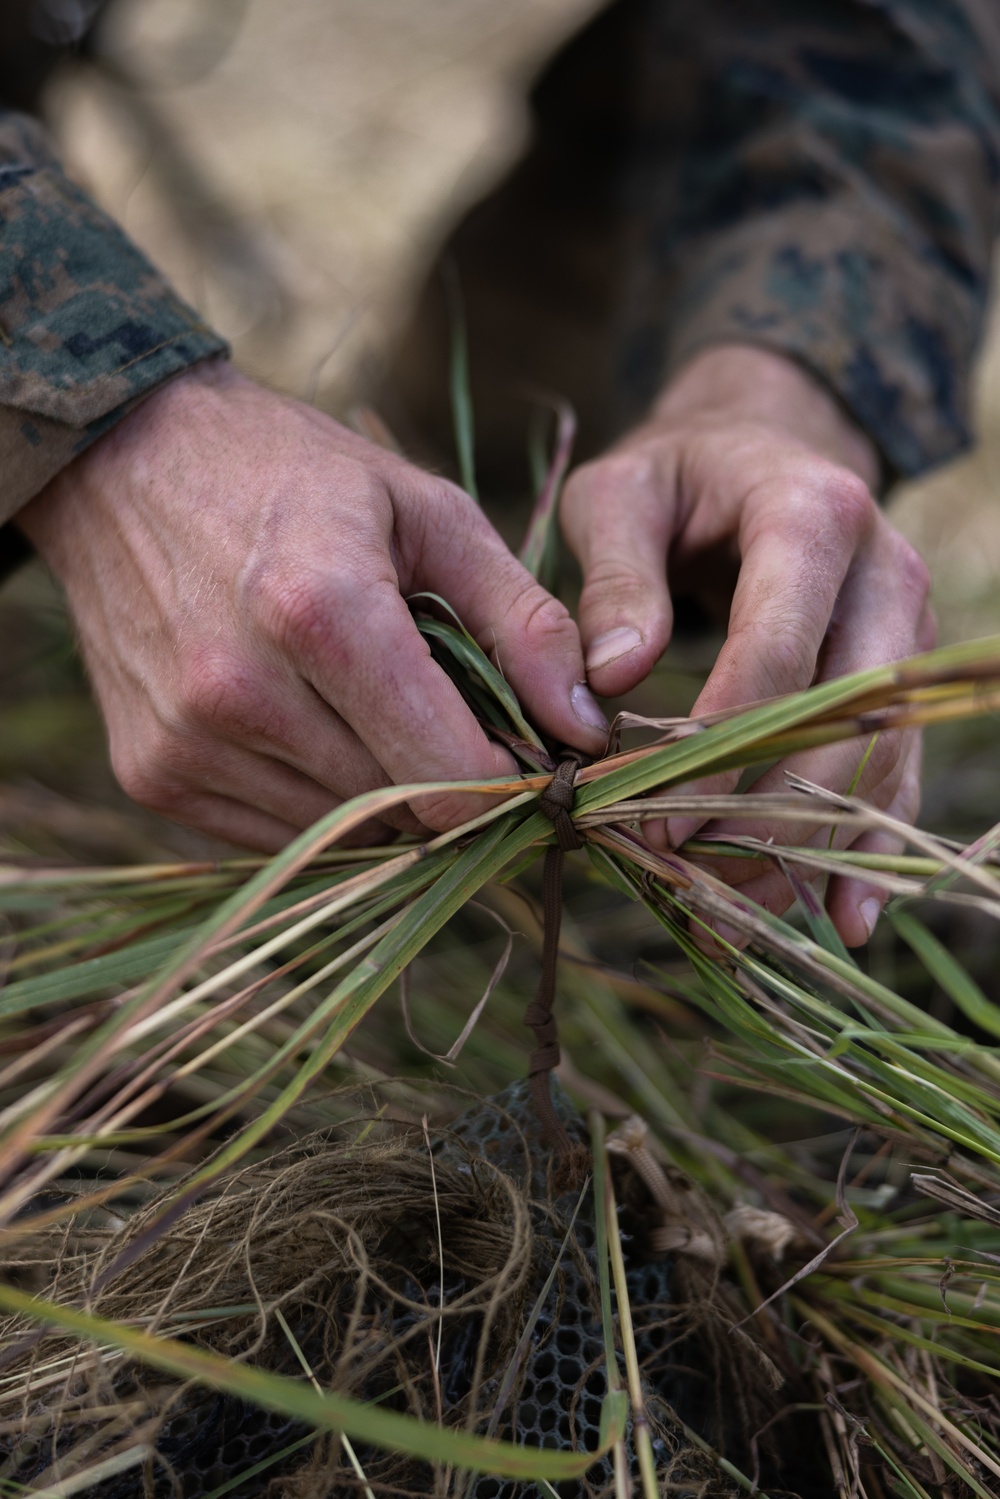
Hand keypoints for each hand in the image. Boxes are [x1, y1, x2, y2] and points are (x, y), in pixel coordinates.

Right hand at [16, 362, 606, 849]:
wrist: (127, 463)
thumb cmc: (298, 477)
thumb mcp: (431, 512)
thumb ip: (523, 622)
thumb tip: (587, 730)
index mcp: (320, 609)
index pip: (448, 778)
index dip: (512, 781)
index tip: (533, 752)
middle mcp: (239, 691)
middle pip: (402, 812)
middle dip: (452, 779)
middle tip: (455, 713)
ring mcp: (186, 743)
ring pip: (345, 835)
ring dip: (385, 792)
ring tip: (371, 701)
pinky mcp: (152, 776)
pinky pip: (280, 835)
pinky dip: (321, 797)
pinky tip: (311, 720)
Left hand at [560, 345, 934, 946]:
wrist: (758, 451)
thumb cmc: (674, 477)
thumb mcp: (620, 495)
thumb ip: (613, 576)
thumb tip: (612, 676)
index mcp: (812, 515)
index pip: (778, 648)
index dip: (719, 745)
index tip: (651, 816)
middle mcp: (885, 573)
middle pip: (849, 716)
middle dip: (771, 810)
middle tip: (688, 875)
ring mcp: (907, 630)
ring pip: (881, 757)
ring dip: (814, 846)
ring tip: (738, 916)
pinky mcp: (901, 677)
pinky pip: (896, 770)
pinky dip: (862, 845)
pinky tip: (836, 919)